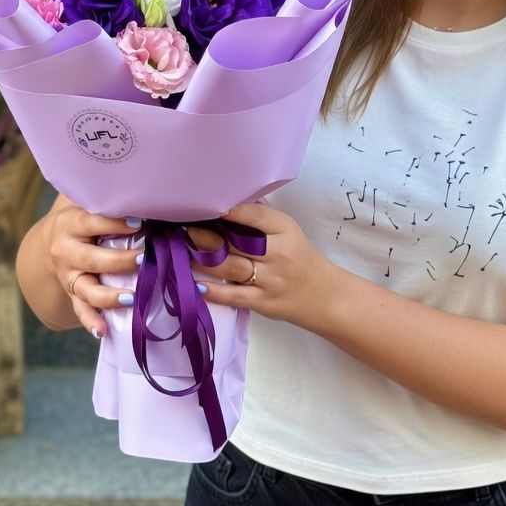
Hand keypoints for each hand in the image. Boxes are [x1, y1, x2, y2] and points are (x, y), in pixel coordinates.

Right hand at [43, 200, 145, 337]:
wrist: (50, 244)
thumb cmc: (84, 221)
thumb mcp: (89, 208)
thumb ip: (112, 207)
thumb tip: (150, 201)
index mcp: (72, 224)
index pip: (94, 222)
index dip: (115, 223)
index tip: (140, 223)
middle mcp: (67, 251)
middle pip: (92, 259)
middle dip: (119, 261)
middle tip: (144, 258)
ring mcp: (69, 277)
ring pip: (87, 289)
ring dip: (109, 296)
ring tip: (132, 298)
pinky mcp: (72, 295)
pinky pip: (81, 310)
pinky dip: (91, 322)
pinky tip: (103, 331)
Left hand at [188, 202, 345, 333]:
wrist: (325, 296)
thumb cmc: (300, 258)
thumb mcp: (289, 232)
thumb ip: (261, 220)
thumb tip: (225, 203)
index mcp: (285, 230)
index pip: (252, 215)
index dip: (224, 210)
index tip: (201, 204)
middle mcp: (278, 253)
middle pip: (235, 241)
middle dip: (204, 234)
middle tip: (180, 227)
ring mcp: (270, 279)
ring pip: (229, 266)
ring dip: (201, 259)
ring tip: (181, 250)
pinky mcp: (263, 302)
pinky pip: (232, 295)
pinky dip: (212, 290)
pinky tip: (194, 282)